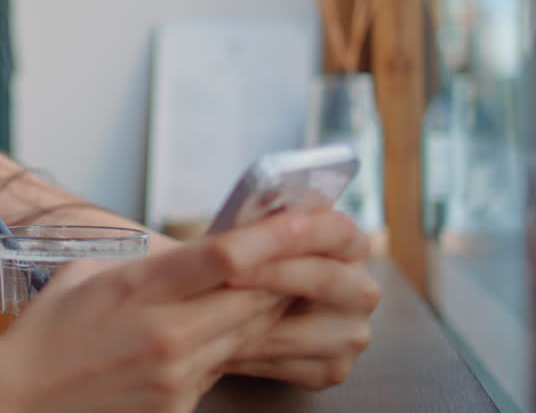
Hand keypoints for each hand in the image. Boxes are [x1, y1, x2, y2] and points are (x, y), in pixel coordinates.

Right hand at [0, 213, 332, 412]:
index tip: (304, 218)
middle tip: (298, 253)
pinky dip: (219, 349)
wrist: (19, 399)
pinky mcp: (179, 407)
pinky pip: (218, 369)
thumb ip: (145, 264)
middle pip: (254, 298)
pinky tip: (195, 339)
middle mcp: (167, 335)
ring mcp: (177, 377)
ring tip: (253, 289)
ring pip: (246, 336)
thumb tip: (191, 256)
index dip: (274, 235)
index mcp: (138, 290)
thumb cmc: (47, 332)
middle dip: (279, 275)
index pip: (224, 257)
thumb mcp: (87, 275)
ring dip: (255, 311)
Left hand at [221, 209, 381, 389]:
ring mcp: (351, 332)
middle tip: (227, 276)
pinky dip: (250, 355)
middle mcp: (361, 289)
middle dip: (273, 275)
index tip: (261, 231)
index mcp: (347, 243)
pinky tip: (218, 345)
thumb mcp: (250, 233)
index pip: (337, 229)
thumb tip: (254, 203)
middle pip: (326, 278)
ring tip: (209, 313)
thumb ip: (259, 220)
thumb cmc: (245, 259)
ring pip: (302, 330)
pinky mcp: (334, 369)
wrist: (233, 308)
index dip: (300, 231)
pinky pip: (289, 365)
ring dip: (252, 323)